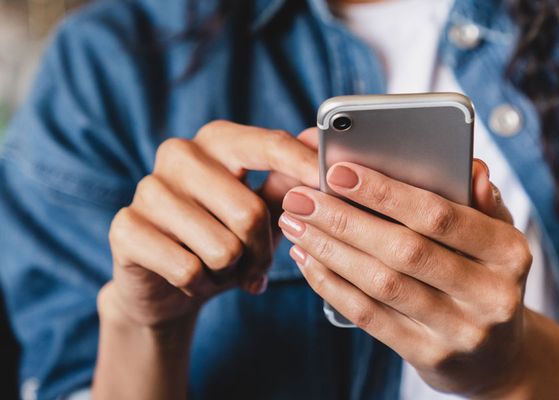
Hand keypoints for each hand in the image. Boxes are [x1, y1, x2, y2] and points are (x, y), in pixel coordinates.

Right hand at [104, 121, 318, 327]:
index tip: (331, 183)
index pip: (268, 145)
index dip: (303, 166)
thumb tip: (317, 143)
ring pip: (222, 247)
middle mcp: (179, 154)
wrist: (166, 284)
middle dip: (262, 251)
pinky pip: (188, 269)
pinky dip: (201, 285)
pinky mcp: (125, 227)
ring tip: (220, 268)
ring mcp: (148, 188)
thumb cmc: (224, 237)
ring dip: (231, 271)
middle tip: (256, 265)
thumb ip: (288, 181)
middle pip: (250, 212)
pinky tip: (193, 278)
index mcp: (218, 140)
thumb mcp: (263, 211)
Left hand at [279, 159, 534, 397]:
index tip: (339, 171)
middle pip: (405, 250)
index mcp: (510, 253)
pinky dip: (333, 285)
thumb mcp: (497, 237)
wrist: (497, 356)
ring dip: (330, 250)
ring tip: (296, 224)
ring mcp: (460, 331)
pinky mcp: (430, 356)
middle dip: (345, 219)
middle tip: (301, 198)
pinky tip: (309, 260)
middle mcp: (491, 294)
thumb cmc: (486, 277)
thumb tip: (471, 168)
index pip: (442, 216)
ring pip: (382, 284)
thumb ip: (480, 200)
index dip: (386, 192)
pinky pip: (371, 316)